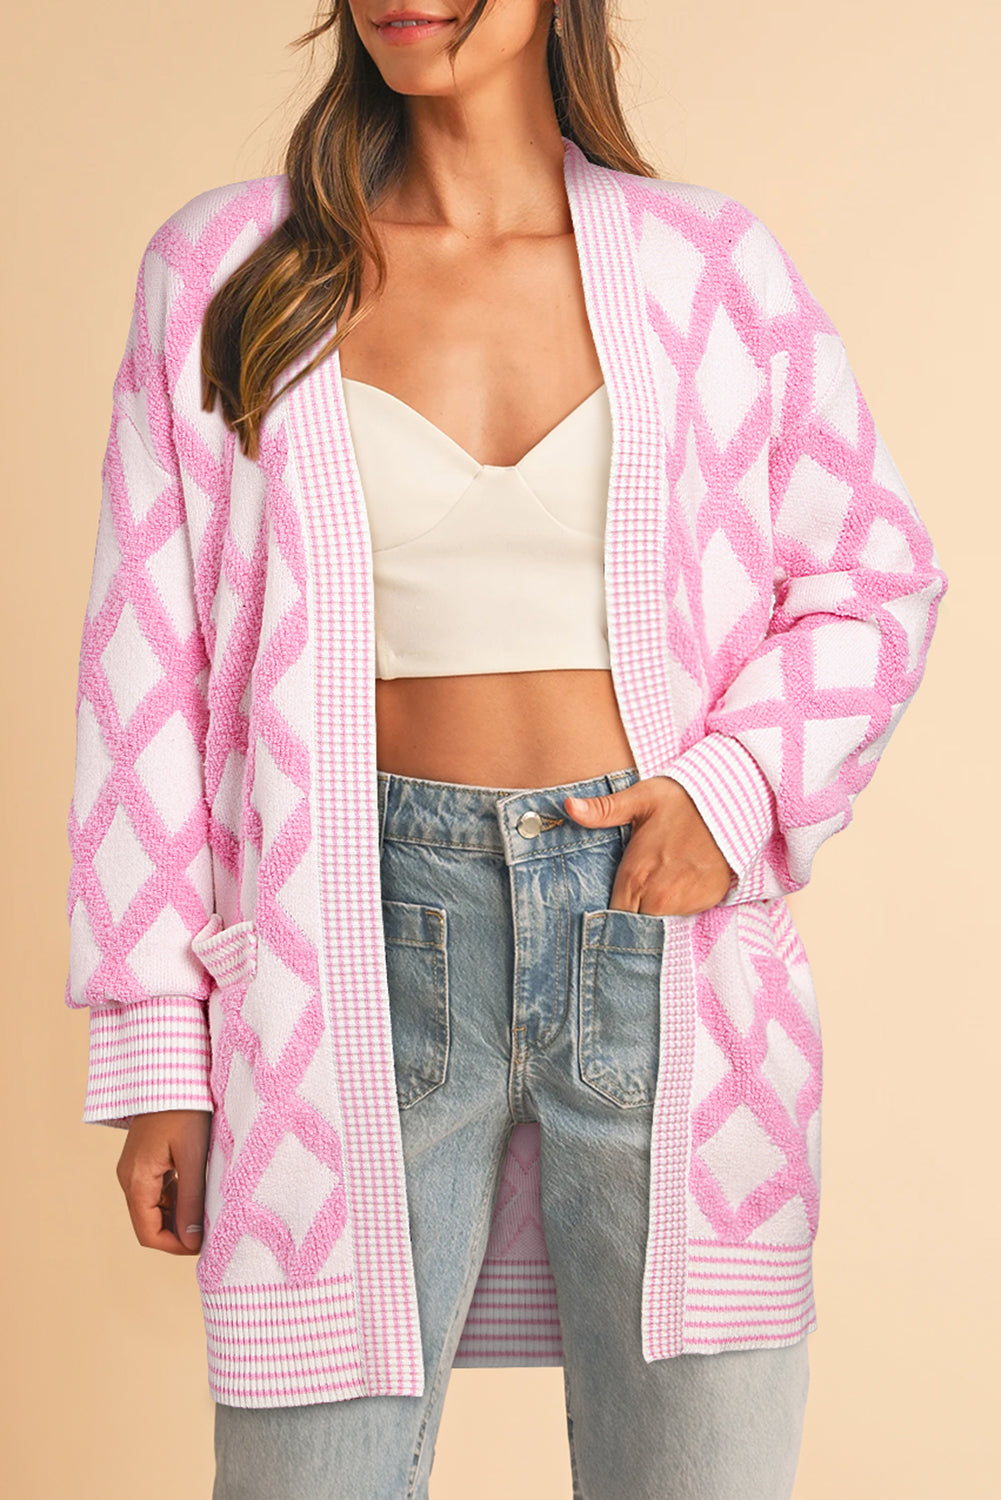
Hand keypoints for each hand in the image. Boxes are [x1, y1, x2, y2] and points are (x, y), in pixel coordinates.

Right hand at [116, 1109, 210, 1255]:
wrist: (171, 1072)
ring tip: (208, 1211)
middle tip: (210, 1229)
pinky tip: (198, 1191)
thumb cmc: (185, 1110)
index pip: (148, 1234)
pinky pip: (157, 1190)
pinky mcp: (144, 1160)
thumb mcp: (193, 1156)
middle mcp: (129, 1178)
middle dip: (178, 1233)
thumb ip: (192, 1200)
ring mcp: (134, 1169)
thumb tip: (193, 1241)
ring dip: (178, 1216)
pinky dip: (175, 1198)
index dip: (175, 1246)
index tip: (204, 1243)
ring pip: (154, 1208)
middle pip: (149, 1223)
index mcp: (136, 1180)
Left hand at [564, 775, 734, 915]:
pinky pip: (681, 918)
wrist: (733, 804)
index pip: (610, 917)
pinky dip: (676, 910)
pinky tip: (676, 891)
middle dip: (627, 918)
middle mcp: (656, 898)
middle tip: (629, 904)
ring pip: (655, 924)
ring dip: (652, 915)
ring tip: (654, 892)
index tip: (604, 914)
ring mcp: (682, 904)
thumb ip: (603, 810)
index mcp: (634, 876)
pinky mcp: (705, 903)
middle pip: (631, 925)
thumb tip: (568, 807)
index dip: (605, 918)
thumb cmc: (684, 800)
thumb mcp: (641, 799)